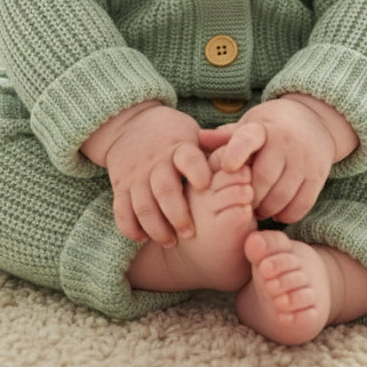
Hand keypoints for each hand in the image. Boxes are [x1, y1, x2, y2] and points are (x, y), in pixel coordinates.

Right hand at [95, 104, 212, 248]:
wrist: (130, 124)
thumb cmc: (173, 136)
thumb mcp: (192, 134)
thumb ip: (213, 151)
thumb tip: (245, 166)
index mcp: (178, 148)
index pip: (188, 159)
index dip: (197, 171)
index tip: (206, 186)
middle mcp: (156, 162)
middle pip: (165, 190)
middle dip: (178, 215)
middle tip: (191, 233)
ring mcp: (136, 175)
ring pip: (143, 205)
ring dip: (156, 228)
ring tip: (171, 242)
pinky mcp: (120, 186)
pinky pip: (122, 211)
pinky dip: (131, 228)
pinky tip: (143, 237)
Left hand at [199, 98, 345, 223]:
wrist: (313, 121)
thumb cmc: (270, 127)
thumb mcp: (248, 125)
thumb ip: (226, 137)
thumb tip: (199, 139)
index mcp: (263, 128)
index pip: (247, 140)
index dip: (235, 154)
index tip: (228, 167)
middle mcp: (286, 142)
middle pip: (263, 179)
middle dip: (249, 196)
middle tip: (242, 201)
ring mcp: (305, 159)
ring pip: (281, 196)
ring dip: (266, 209)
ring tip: (257, 209)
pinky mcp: (318, 176)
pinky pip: (301, 205)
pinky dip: (286, 215)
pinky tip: (277, 211)